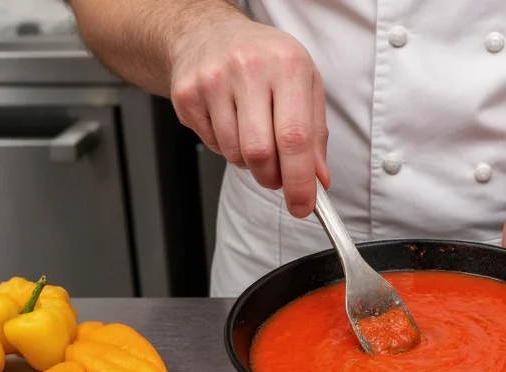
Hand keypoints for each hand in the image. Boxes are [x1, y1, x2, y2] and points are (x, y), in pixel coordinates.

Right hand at [169, 17, 328, 216]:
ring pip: (235, 154)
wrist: (209, 34)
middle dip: (272, 177)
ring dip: (249, 162)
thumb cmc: (265, 60)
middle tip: (277, 175)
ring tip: (253, 134)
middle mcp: (248, 68)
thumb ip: (316, 134)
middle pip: (260, 153)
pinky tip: (231, 123)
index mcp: (287, 65)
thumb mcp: (304, 84)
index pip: (295, 137)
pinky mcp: (187, 95)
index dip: (300, 180)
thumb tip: (318, 179)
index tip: (303, 205)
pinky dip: (227, 147)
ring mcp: (212, 80)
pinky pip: (213, 145)